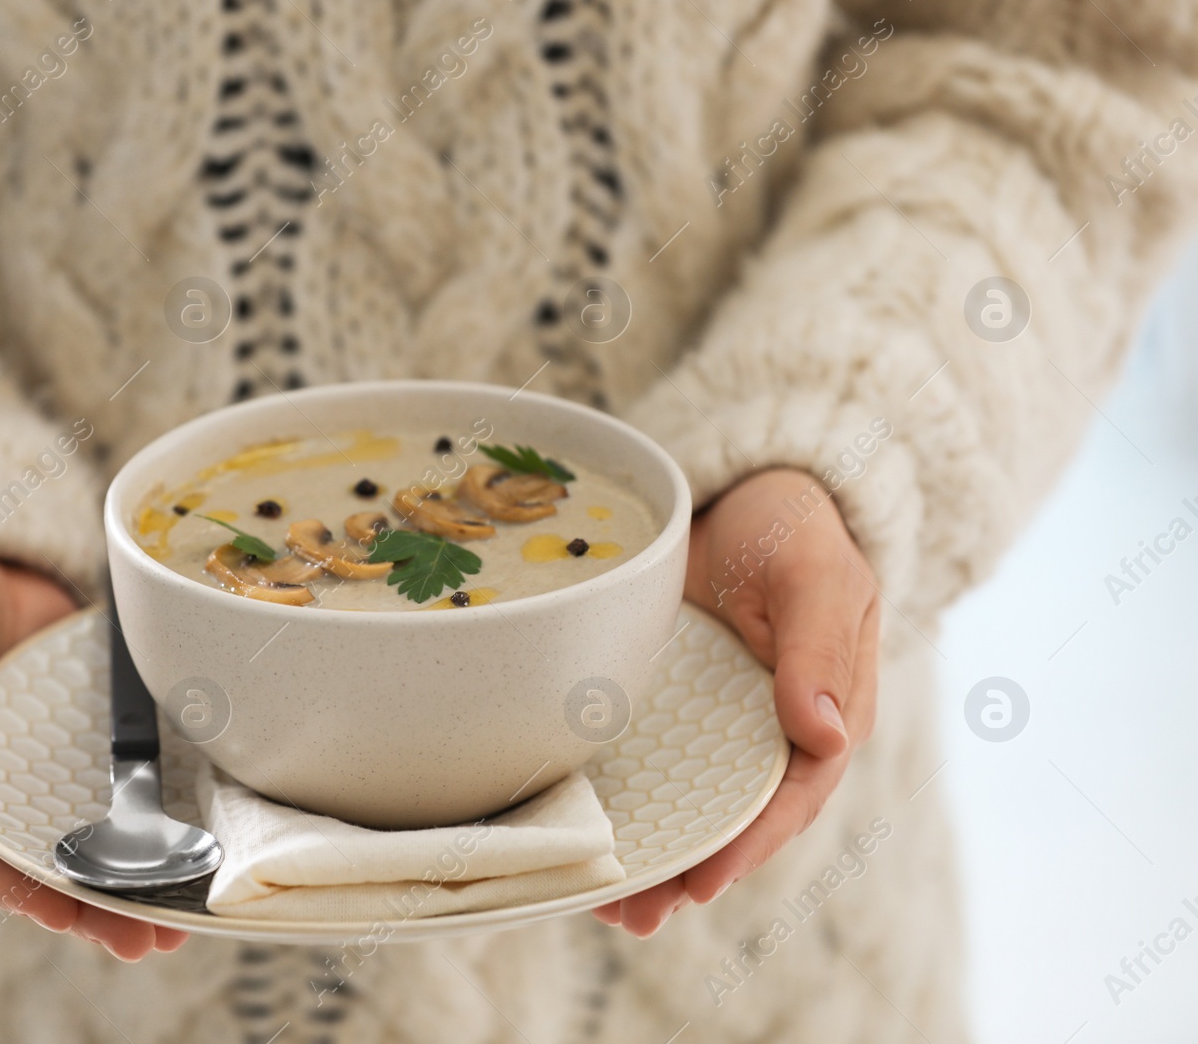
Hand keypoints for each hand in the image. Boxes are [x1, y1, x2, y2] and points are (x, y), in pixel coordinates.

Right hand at [0, 539, 187, 960]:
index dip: (10, 881)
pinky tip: (182, 848)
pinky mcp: (64, 749)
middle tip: (145, 934)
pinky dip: (139, 822)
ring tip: (174, 919)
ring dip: (119, 882)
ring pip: (67, 842)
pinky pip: (100, 792)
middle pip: (21, 863)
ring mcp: (17, 775)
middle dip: (83, 902)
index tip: (64, 907)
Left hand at [592, 469, 879, 936]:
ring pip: (687, 803)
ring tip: (598, 905)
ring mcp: (716, 723)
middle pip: (733, 818)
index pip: (791, 795)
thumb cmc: (793, 527)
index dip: (750, 842)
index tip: (705, 881)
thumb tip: (825, 732)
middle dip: (687, 872)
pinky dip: (621, 801)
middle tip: (634, 914)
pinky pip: (647, 762)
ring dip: (649, 855)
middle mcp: (769, 732)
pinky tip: (579, 835)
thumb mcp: (817, 572)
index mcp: (826, 711)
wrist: (743, 490)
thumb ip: (820, 645)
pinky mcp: (669, 706)